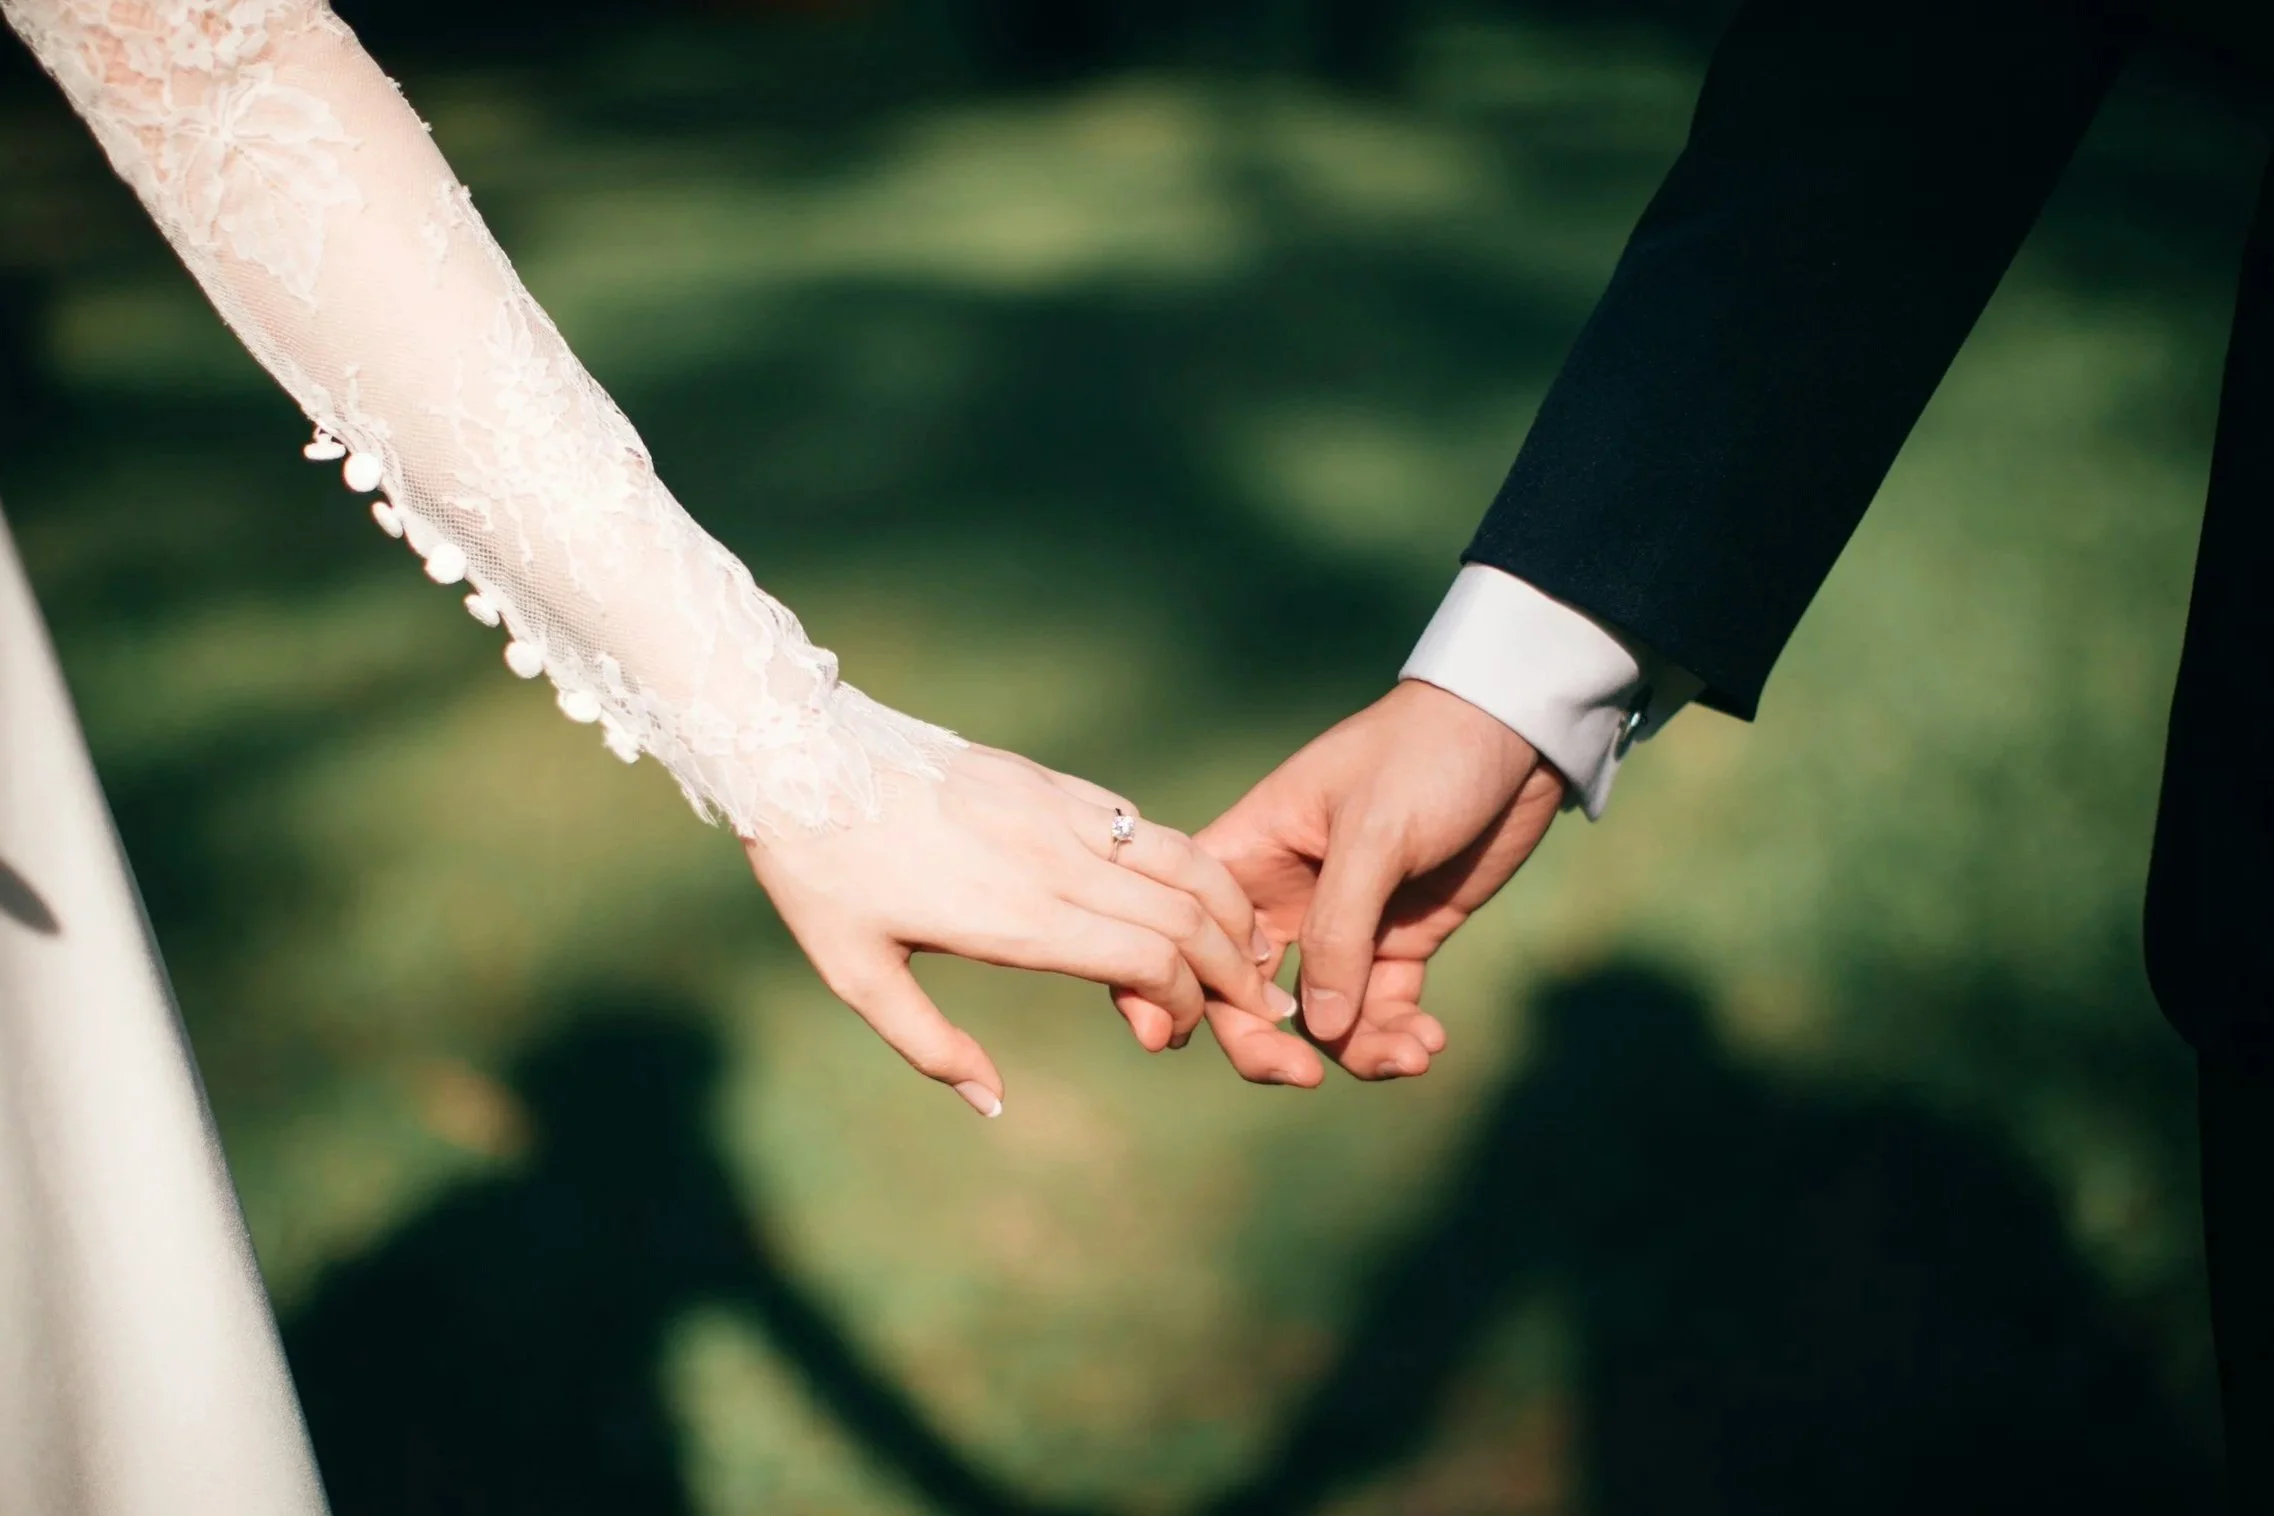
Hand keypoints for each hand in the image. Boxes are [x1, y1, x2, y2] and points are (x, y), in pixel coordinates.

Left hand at [744, 744, 1292, 1116]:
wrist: (798, 753)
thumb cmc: (820, 873)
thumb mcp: (856, 975)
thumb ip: (930, 1046)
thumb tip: (992, 1104)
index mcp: (1016, 916)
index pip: (1148, 958)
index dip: (1183, 1003)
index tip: (1167, 1035)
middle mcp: (1053, 860)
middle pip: (1186, 913)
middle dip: (1234, 968)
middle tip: (1255, 1008)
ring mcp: (1056, 811)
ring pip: (1181, 857)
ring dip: (1229, 908)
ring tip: (1252, 948)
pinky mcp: (1048, 780)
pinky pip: (1139, 822)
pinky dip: (1185, 861)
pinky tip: (1192, 891)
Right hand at [1195, 679, 1564, 1084]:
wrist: (1517, 732)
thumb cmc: (1426, 756)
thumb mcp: (1375, 832)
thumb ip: (1339, 930)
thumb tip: (1317, 1030)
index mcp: (1248, 852)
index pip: (1188, 929)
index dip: (1177, 986)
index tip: (1186, 1038)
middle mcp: (1283, 896)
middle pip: (1245, 993)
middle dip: (1267, 1045)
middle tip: (1304, 1078)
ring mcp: (1343, 923)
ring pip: (1320, 1016)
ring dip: (1355, 1049)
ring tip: (1410, 1055)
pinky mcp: (1400, 938)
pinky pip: (1381, 1008)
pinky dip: (1398, 1034)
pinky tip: (1429, 1042)